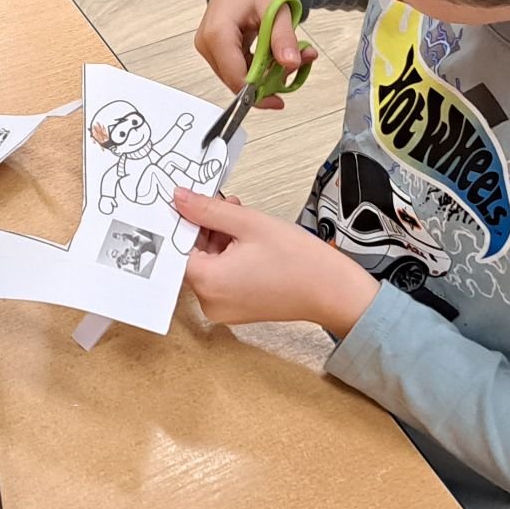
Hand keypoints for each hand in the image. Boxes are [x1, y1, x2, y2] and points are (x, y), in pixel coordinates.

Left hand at [177, 190, 379, 336]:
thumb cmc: (298, 261)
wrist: (333, 291)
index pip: (177, 248)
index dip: (184, 221)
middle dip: (205, 228)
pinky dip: (228, 257)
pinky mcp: (237, 309)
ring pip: (208, 265)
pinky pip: (222, 278)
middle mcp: (210, 302)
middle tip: (225, 205)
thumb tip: (180, 199)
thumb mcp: (249, 223)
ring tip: (241, 220)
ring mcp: (224, 309)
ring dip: (218, 240)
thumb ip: (209, 209)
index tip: (192, 202)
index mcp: (208, 282)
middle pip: (193, 256)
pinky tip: (246, 240)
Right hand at [197, 0, 316, 107]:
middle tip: (301, 61)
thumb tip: (291, 65)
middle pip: (239, 80)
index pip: (236, 78)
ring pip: (242, 75)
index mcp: (217, 34)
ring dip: (271, 71)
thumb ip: (282, 37)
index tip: (280, 99)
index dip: (259, 93)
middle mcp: (208, 43)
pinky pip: (242, 66)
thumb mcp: (276, 7)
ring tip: (298, 52)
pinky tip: (283, 51)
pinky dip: (264, 64)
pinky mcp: (218, 47)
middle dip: (271, 78)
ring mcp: (211, 46)